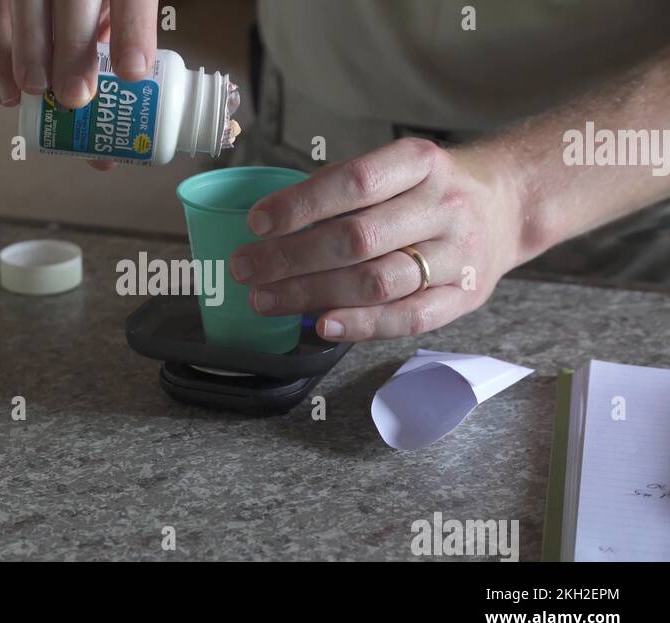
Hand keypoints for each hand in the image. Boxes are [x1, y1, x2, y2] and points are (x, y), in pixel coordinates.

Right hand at [0, 0, 158, 170]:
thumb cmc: (93, 8)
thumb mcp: (112, 17)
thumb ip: (113, 58)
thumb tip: (108, 143)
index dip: (133, 31)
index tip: (133, 74)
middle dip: (73, 49)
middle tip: (74, 98)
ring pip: (23, 1)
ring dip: (28, 50)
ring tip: (36, 92)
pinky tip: (5, 91)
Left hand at [229, 138, 526, 341]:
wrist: (510, 206)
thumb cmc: (432, 189)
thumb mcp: (398, 167)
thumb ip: (344, 188)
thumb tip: (271, 220)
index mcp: (421, 163)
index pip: (353, 182)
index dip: (300, 205)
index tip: (256, 223)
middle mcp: (443, 207)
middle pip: (357, 238)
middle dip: (290, 258)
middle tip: (245, 269)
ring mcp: (458, 255)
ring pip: (376, 281)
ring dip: (311, 294)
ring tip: (265, 299)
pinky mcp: (464, 297)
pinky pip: (407, 318)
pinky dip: (360, 324)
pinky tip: (320, 325)